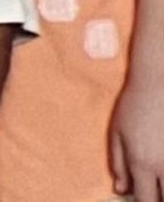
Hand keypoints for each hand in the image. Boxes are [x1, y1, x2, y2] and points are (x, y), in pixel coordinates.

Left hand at [112, 71, 163, 201]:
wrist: (158, 84)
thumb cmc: (134, 106)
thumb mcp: (116, 133)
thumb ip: (119, 164)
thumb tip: (121, 189)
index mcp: (143, 164)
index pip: (146, 201)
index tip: (141, 199)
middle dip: (159, 198)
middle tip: (152, 190)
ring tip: (158, 179)